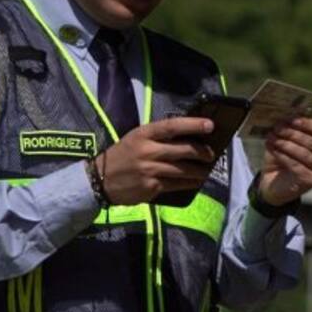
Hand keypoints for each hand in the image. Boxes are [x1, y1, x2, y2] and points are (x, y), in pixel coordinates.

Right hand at [99, 117, 216, 204]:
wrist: (99, 180)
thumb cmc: (122, 155)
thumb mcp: (135, 138)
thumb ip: (157, 136)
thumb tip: (187, 136)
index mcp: (144, 134)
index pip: (172, 126)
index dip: (193, 125)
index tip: (210, 125)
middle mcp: (148, 151)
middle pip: (183, 150)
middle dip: (202, 152)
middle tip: (211, 154)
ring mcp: (150, 170)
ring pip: (183, 169)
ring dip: (199, 171)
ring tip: (207, 170)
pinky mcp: (151, 187)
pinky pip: (176, 184)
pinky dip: (189, 183)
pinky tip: (195, 181)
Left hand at [258, 117, 311, 205]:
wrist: (274, 183)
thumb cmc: (282, 158)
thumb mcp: (286, 139)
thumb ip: (292, 126)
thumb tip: (295, 110)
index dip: (306, 123)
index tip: (290, 119)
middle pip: (311, 141)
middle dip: (292, 133)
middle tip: (276, 128)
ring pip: (304, 153)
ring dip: (285, 144)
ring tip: (271, 137)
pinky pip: (297, 165)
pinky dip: (283, 156)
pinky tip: (273, 149)